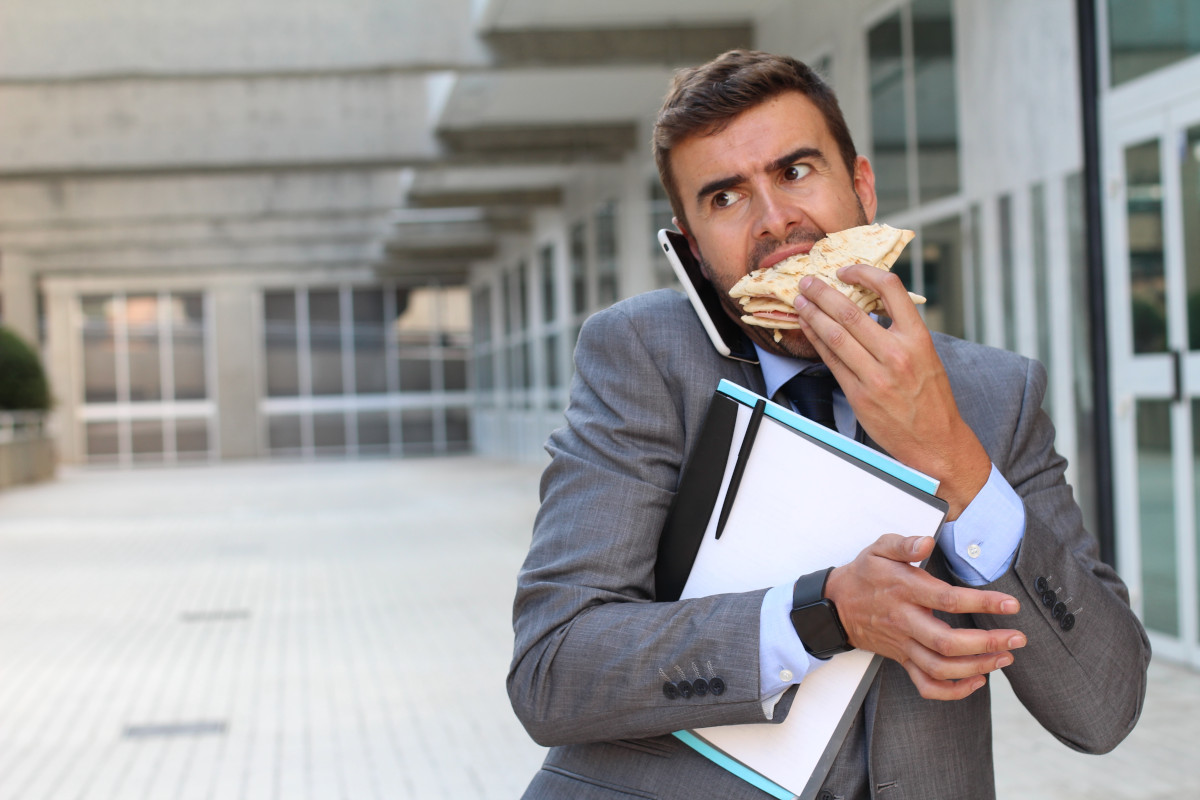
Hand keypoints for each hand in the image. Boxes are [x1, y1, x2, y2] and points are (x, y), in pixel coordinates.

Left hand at [793, 265, 989, 517]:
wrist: (936, 441)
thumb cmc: (930, 397)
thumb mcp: (926, 354)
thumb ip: (899, 330)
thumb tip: (867, 304)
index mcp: (918, 337)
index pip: (890, 289)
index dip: (864, 272)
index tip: (846, 270)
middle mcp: (896, 354)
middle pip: (850, 311)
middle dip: (822, 292)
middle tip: (807, 281)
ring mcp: (875, 376)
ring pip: (834, 335)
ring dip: (812, 314)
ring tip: (800, 301)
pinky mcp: (858, 395)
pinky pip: (831, 360)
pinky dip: (816, 340)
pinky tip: (807, 328)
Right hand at [825, 534, 1024, 700]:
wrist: (836, 606)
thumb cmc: (864, 574)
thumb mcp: (877, 548)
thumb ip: (903, 543)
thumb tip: (926, 540)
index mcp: (903, 591)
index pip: (947, 600)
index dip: (982, 604)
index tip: (1010, 605)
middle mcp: (904, 622)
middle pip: (947, 642)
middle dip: (987, 644)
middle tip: (1017, 638)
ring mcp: (903, 645)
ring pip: (940, 668)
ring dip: (977, 667)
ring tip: (1005, 658)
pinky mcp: (902, 659)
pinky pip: (927, 685)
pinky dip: (953, 691)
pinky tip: (976, 681)